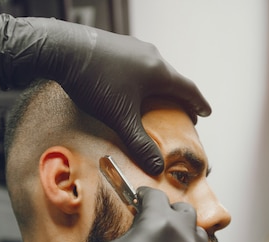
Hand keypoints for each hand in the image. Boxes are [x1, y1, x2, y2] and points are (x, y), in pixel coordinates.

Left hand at [0, 13, 210, 174]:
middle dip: (179, 97)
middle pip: (172, 79)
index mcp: (159, 72)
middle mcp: (150, 56)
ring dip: (160, 87)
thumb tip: (156, 167)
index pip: (187, 89)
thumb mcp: (120, 118)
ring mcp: (132, 48)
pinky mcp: (115, 46)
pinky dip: (142, 80)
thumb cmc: (96, 81)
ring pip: (154, 71)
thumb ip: (139, 143)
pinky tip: (130, 88)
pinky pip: (137, 66)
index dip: (198, 103)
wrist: (62, 49)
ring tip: (159, 101)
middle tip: (183, 112)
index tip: (206, 112)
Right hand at [56, 187, 209, 241]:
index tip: (141, 197)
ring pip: (199, 237)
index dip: (145, 195)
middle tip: (154, 216)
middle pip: (185, 213)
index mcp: (159, 226)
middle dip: (169, 211)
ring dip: (184, 233)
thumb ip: (134, 232)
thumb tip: (143, 229)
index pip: (157, 197)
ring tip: (167, 240)